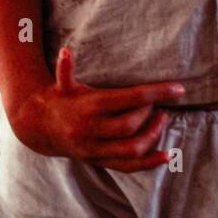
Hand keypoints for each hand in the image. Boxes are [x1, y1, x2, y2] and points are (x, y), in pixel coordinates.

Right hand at [8, 46, 185, 172]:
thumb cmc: (59, 100)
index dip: (156, 93)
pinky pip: (128, 167)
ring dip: (153, 135)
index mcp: (88, 106)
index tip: (178, 89)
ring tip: (162, 120)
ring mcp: (96, 149)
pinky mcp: (99, 161)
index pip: (129, 99)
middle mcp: (92, 130)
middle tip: (159, 105)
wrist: (39, 129)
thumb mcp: (61, 84)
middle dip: (150, 114)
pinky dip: (149, 163)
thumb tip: (66, 50)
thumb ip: (65, 70)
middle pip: (131, 125)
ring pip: (131, 148)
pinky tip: (166, 156)